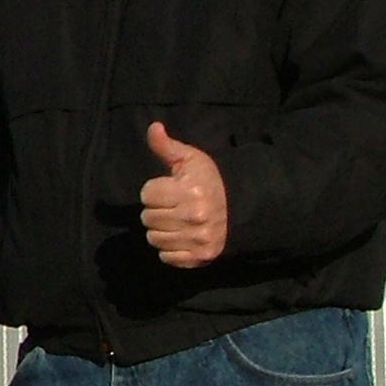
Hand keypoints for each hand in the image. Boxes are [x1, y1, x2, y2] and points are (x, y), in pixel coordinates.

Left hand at [139, 121, 227, 268]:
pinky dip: (170, 249)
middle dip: (156, 210)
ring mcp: (197, 240)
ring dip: (160, 230)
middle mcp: (194, 217)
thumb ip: (167, 146)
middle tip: (172, 206)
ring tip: (176, 221)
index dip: (155, 190)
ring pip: (153, 239)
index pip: (146, 195)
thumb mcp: (190, 159)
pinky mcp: (199, 257)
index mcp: (190, 192)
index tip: (169, 189)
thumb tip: (153, 127)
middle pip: (147, 218)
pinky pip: (166, 257)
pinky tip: (181, 236)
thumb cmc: (209, 182)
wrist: (239, 210)